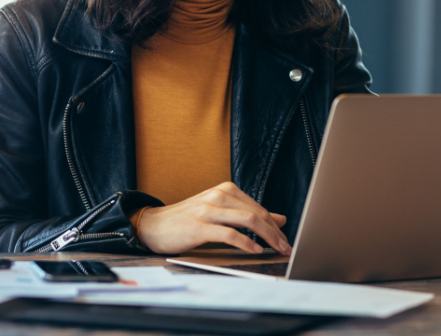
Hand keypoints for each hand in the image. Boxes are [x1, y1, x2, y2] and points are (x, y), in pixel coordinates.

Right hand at [136, 182, 291, 255]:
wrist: (153, 225)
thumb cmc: (188, 220)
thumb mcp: (221, 212)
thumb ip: (248, 214)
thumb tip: (280, 219)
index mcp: (226, 190)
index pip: (259, 208)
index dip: (275, 226)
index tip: (285, 240)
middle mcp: (219, 195)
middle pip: (257, 213)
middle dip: (275, 232)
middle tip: (286, 247)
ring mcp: (209, 209)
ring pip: (248, 220)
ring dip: (267, 237)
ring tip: (276, 249)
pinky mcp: (199, 226)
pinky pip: (229, 234)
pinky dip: (246, 243)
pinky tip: (254, 250)